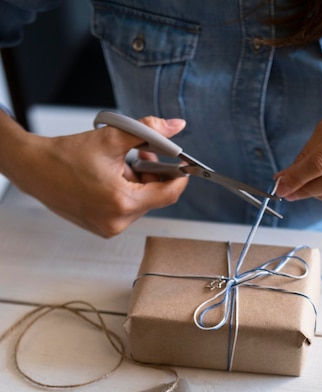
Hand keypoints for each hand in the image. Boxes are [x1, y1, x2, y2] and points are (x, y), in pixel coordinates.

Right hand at [0, 112, 188, 236]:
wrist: (35, 169)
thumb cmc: (67, 155)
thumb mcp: (112, 137)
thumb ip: (148, 131)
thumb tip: (176, 127)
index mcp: (122, 203)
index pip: (168, 194)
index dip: (179, 177)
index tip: (182, 163)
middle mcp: (117, 222)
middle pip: (154, 198)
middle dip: (152, 174)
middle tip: (142, 152)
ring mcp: (109, 229)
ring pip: (141, 203)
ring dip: (138, 183)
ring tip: (120, 165)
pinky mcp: (102, 229)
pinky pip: (126, 210)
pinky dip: (126, 193)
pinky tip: (111, 178)